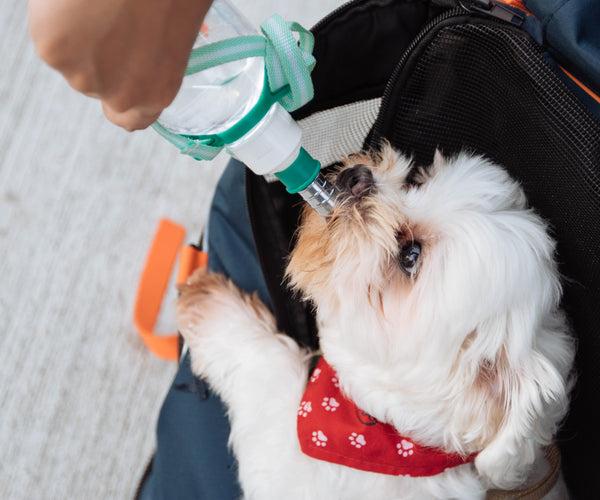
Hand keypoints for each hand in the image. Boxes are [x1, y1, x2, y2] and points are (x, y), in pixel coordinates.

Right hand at [28, 0, 212, 130]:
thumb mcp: (178, 27)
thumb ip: (157, 54)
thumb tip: (148, 45)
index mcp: (158, 92)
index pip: (130, 119)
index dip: (121, 95)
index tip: (118, 74)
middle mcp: (122, 95)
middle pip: (97, 85)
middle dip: (99, 56)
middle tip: (110, 17)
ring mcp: (85, 76)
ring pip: (71, 60)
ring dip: (77, 36)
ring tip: (97, 4)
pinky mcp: (54, 51)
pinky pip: (51, 35)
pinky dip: (57, 16)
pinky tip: (78, 0)